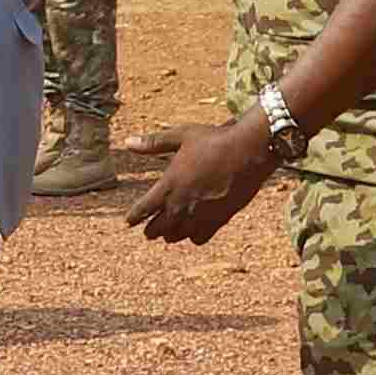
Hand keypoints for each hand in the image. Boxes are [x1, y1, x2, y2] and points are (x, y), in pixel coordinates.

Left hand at [126, 111, 281, 246]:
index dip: (134, 217)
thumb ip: (153, 143)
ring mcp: (200, 214)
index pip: (144, 209)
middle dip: (151, 230)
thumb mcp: (181, 136)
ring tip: (168, 234)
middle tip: (148, 232)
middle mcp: (182, 204)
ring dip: (170, 234)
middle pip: (159, 227)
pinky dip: (193, 237)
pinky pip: (199, 238)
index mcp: (169, 184)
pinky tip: (193, 233)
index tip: (128, 221)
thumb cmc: (214, 140)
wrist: (248, 151)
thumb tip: (127, 142)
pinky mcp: (218, 220)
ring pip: (177, 235)